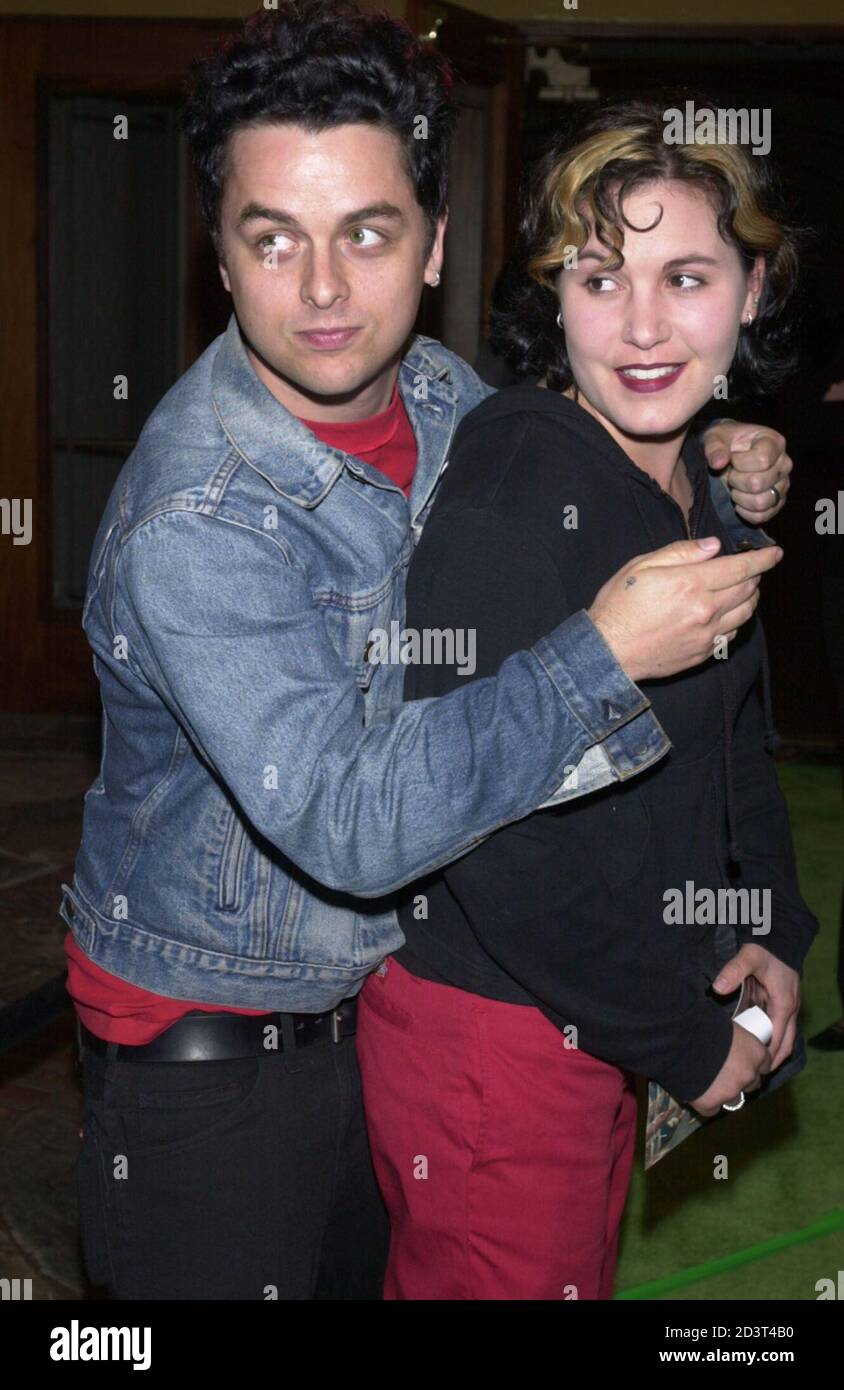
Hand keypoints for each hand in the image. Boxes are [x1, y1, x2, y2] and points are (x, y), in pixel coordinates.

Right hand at [587, 537, 782, 681]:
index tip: (775, 553)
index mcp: (691, 584)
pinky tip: (727, 614)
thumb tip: (713, 547)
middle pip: (748, 589)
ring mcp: (706, 635)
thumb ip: (680, 553)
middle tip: (752, 568)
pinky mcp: (702, 653)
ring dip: (751, 597)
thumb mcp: (641, 566)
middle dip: (756, 575)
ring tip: (744, 588)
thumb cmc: (619, 605)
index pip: (741, 568)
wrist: (608, 652)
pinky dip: (737, 620)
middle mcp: (706, 610)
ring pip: (746, 613)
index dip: (762, 559)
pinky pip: (732, 634)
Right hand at [689, 1020, 771, 1117]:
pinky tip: (695, 1091)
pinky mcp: (711, 1104)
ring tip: (706, 1080)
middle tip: (724, 1071)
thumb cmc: (703, 1024)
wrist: (679, 1038)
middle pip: (752, 1083)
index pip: (764, 1064)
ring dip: (724, 1092)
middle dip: (741, 1079)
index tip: (743, 1060)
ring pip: (733, 1098)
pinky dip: (705, 1102)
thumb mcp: (726, 1026)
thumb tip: (728, 1043)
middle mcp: (749, 1075)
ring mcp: (731, 1092)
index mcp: (756, 1052)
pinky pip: (712, 1109)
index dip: (752, 1063)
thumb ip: (733, 1040)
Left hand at [702, 421, 791, 523]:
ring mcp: (783, 485)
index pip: (762, 460)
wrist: (730, 455)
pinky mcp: (777, 503)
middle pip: (758, 483)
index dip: (740, 463)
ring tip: (735, 487)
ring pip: (761, 503)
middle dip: (736, 481)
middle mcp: (784, 464)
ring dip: (740, 498)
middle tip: (731, 474)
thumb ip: (714, 447)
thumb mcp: (715, 437)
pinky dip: (745, 512)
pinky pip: (762, 516)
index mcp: (774, 443)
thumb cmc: (726, 443)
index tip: (733, 458)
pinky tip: (738, 500)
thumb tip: (718, 463)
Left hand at [712, 943, 799, 1071]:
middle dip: (770, 1061)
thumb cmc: (765, 947)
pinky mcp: (783, 1002)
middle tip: (750, 1075)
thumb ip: (733, 970)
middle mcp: (790, 1009)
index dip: (766, 1057)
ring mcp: (788, 1007)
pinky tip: (755, 1045)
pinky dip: (772, 1040)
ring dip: (772, 1052)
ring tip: (752, 1065)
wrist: (779, 935)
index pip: (777, 1040)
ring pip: (785, 1038)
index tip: (751, 1070)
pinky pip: (781, 1029)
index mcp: (783, 1004)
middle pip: (785, 1045)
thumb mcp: (749, 956)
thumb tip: (718, 988)